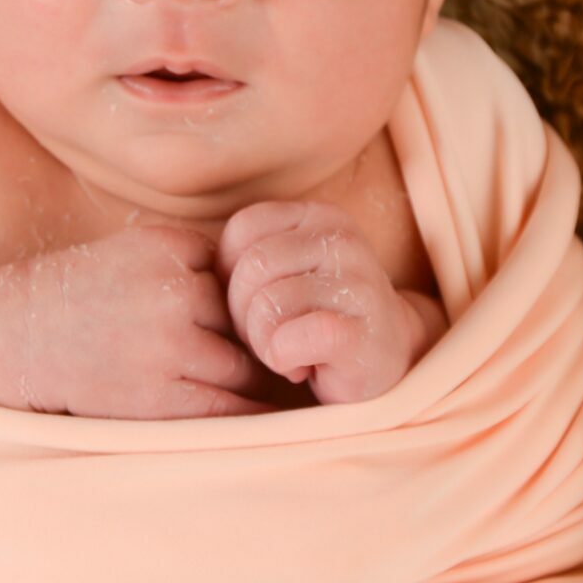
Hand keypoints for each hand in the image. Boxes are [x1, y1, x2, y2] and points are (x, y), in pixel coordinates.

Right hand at [0, 226, 280, 419]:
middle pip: (248, 321)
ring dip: (252, 381)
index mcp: (167, 246)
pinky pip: (229, 410)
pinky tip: (258, 420)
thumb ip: (192, 262)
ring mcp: (166, 345)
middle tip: (262, 361)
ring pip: (246, 366)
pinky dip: (249, 415)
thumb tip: (267, 297)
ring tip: (251, 391)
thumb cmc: (82, 295)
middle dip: (254, 342)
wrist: (15, 336)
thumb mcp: (134, 252)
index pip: (237, 273)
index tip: (242, 318)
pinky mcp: (158, 397)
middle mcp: (171, 291)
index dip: (239, 299)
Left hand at [216, 201, 416, 405]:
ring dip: (263, 343)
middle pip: (251, 269)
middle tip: (269, 337)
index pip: (241, 229)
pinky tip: (303, 367)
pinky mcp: (364, 333)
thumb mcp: (279, 274)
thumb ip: (245, 259)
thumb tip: (198, 273)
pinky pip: (291, 339)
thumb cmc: (313, 319)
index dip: (230, 275)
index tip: (253, 304)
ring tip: (287, 351)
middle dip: (243, 315)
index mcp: (316, 216)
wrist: (384, 364)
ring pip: (267, 305)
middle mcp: (342, 238)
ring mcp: (359, 283)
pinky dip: (284, 361)